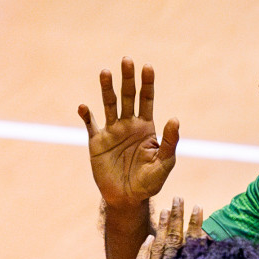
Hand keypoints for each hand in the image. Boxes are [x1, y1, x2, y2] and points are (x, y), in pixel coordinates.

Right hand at [80, 59, 180, 209]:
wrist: (127, 198)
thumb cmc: (149, 182)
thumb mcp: (164, 164)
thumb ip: (170, 142)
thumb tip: (175, 118)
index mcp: (146, 127)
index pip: (147, 100)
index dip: (147, 84)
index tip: (147, 67)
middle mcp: (128, 125)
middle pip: (127, 96)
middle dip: (128, 79)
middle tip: (127, 60)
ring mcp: (111, 132)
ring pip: (108, 105)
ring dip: (106, 88)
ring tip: (105, 71)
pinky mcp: (96, 142)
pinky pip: (90, 125)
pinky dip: (86, 116)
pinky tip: (84, 107)